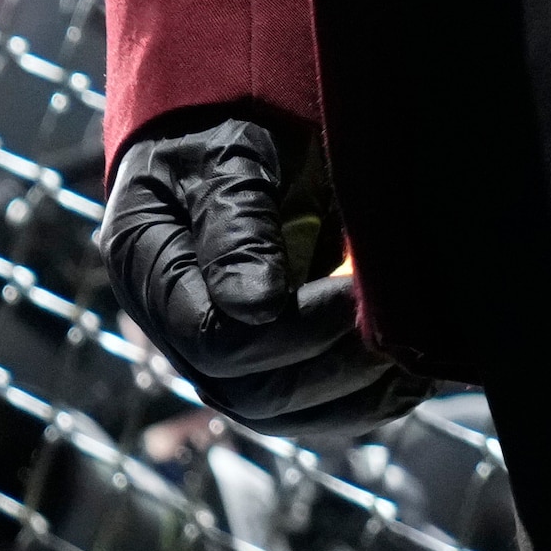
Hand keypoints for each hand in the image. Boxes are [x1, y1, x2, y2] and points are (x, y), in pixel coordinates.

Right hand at [99, 109, 424, 436]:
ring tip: (405, 347)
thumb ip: (238, 223)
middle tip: (390, 327)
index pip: (213, 339)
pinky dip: (364, 399)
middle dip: (333, 366)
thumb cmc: (224, 135)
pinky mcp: (256, 371)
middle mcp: (170, 329)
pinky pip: (309, 414)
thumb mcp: (227, 156)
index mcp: (145, 270)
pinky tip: (403, 366)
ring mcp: (211, 359)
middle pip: (249, 393)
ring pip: (284, 415)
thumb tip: (256, 308)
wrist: (226, 144)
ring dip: (356, 391)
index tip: (353, 293)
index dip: (293, 331)